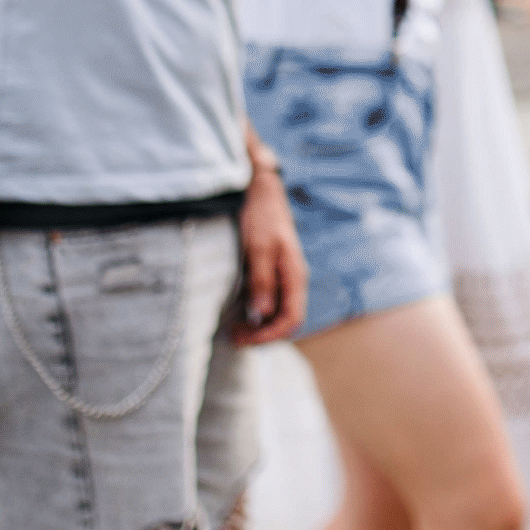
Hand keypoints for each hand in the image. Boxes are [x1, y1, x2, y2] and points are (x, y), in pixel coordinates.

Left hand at [232, 166, 306, 343]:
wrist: (261, 190)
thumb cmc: (261, 216)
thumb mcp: (258, 248)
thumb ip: (262, 281)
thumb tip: (261, 314)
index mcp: (295, 275)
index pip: (292, 319)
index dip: (269, 336)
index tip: (243, 339)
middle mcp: (293, 279)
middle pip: (286, 320)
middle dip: (262, 334)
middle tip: (234, 336)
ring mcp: (284, 276)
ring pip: (278, 312)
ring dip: (258, 325)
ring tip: (234, 328)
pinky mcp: (273, 271)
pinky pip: (270, 300)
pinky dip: (256, 312)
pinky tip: (239, 310)